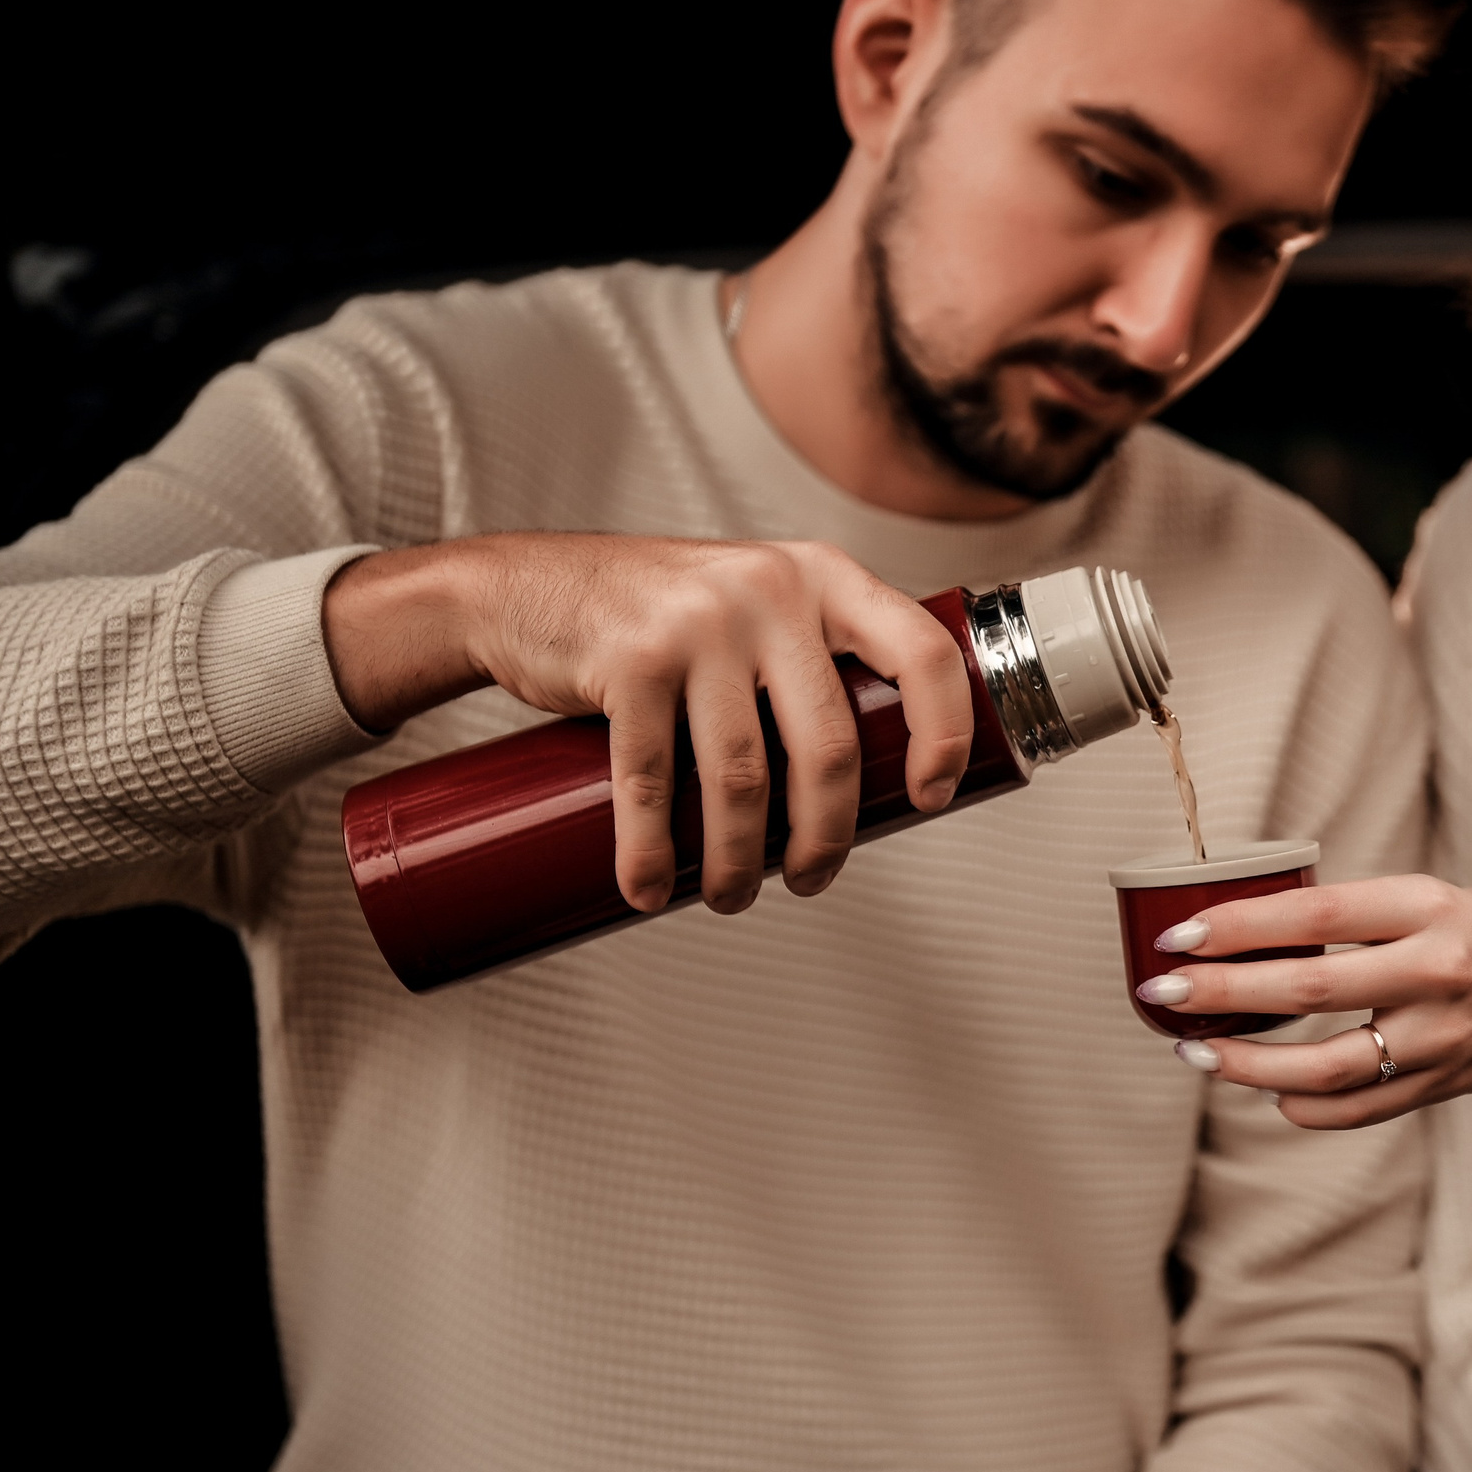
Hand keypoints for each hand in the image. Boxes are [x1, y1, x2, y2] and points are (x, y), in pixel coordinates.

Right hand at [322, 533, 972, 914]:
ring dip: (738, 861)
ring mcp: (698, 624)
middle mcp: (770, 589)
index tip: (932, 795)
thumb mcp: (758, 605)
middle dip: (826, 835)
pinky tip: (649, 888)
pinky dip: (652, 853)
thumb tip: (882, 770)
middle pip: (830, 745)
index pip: (923, 651)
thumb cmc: (661, 617)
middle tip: (810, 878)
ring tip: (730, 895)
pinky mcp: (629, 661)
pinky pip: (653, 782)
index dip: (946, 732)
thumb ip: (816, 659)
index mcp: (824, 576)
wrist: (525, 587)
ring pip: (743, 778)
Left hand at [1139, 876, 1471, 1127]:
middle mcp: (1435, 974)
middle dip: (1221, 993)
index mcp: (1432, 908)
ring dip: (1246, 1066)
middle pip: (1307, 990)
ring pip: (1324, 1066)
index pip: (1315, 915)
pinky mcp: (1445, 1085)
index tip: (1180, 933)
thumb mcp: (1447, 895)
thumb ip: (1369, 916)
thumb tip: (1268, 928)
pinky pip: (1359, 1109)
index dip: (1240, 926)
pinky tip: (1268, 1093)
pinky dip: (1304, 1107)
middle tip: (1162, 993)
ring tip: (1195, 1053)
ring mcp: (1441, 1039)